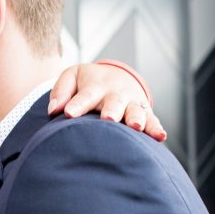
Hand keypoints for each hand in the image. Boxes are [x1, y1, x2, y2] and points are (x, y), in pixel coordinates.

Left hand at [48, 62, 166, 140]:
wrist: (115, 76)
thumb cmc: (88, 82)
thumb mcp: (72, 77)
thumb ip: (61, 91)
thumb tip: (54, 110)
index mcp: (95, 86)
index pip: (85, 96)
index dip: (77, 104)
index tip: (70, 113)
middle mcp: (115, 94)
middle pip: (113, 102)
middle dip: (112, 110)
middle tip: (108, 119)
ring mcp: (131, 103)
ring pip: (135, 111)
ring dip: (136, 119)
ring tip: (135, 127)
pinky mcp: (143, 112)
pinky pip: (152, 120)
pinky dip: (156, 128)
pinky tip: (160, 136)